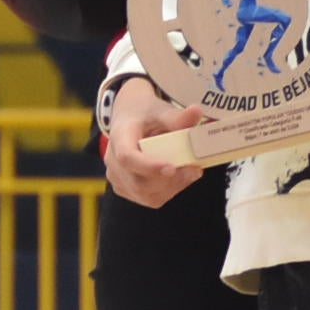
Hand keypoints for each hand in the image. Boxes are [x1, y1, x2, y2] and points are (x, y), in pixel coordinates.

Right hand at [103, 78, 205, 207]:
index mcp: (119, 136)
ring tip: (190, 172)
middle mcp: (112, 161)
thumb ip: (177, 117)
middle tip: (194, 169)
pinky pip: (149, 198)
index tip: (172, 168)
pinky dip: (169, 191)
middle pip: (138, 182)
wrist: (130, 120)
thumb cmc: (144, 115)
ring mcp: (117, 178)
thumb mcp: (160, 110)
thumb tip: (197, 112)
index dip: (148, 166)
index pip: (127, 157)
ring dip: (173, 187)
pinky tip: (180, 177)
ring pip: (146, 195)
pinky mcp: (126, 189)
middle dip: (170, 180)